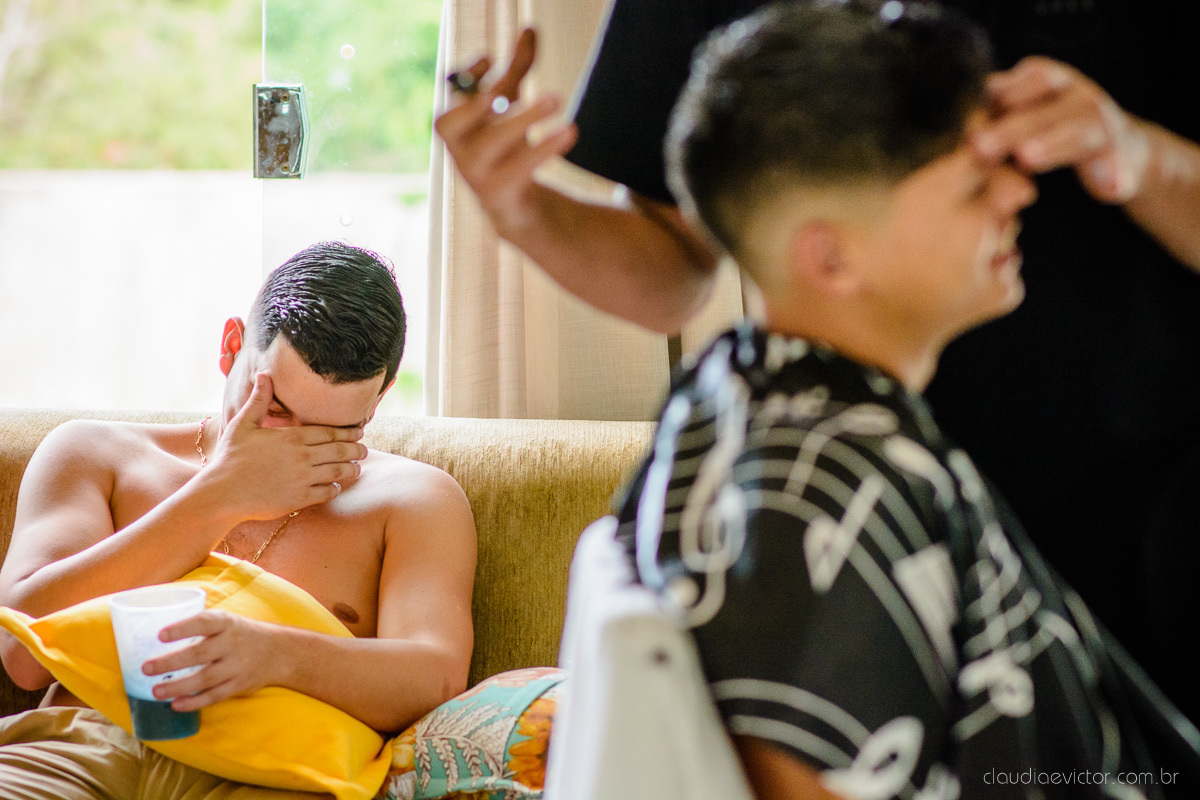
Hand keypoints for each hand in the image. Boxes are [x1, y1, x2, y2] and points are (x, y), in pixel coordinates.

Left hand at [145, 611, 281, 710]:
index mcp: (227, 623)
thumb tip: (157, 631)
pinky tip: (176, 705)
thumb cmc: (241, 634)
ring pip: (205, 678)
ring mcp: (237, 666)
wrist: (279, 652)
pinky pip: (214, 696)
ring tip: (155, 691)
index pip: (204, 623)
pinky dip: (194, 702)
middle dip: (171, 662)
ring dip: (178, 686)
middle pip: (199, 654)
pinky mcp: (238, 685)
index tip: (160, 635)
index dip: (183, 628)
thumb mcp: (227, 621)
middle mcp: (232, 644)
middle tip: (146, 668)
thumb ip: (201, 626)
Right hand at [201, 374, 366, 521]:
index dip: (348, 432)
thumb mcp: (242, 424)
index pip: (329, 432)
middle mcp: (303, 457)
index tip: (359, 432)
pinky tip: (337, 487)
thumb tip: (264, 374)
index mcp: (292, 437)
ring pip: (338, 472)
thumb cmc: (230, 457)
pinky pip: (327, 493)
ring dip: (351, 469)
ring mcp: (303, 479)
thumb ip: (258, 400)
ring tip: (357, 468)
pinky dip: (336, 489)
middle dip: (356, 450)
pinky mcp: (299, 499)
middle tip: (365, 450)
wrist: (222, 493)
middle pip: (340, 451)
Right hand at [434, 28, 578, 236]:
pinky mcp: (501, 192)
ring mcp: (476, 174)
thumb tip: (530, 29)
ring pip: (495, 142)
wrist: (514, 204)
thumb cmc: (506, 145)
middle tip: (510, 80)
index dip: (467, 79)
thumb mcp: (511, 106)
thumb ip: (517, 68)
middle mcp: (458, 150)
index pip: (449, 98)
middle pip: (460, 121)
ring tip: (557, 99)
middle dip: (483, 100)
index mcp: (455, 128)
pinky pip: (522, 167)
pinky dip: (546, 147)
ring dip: (525, 119)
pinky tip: (570, 131)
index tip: (491, 58)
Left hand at [973, 56, 1150, 203]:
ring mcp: (1104, 124)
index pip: (1028, 79)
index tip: (965, 123)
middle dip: (1010, 128)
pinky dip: (1114, 175)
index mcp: (1052, 82)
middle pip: (1044, 108)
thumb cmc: (1053, 131)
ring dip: (1053, 144)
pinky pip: (1119, 164)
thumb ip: (997, 114)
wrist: (1117, 150)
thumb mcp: (1025, 117)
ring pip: (1079, 131)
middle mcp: (1079, 96)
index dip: (998, 97)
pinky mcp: (1122, 156)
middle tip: (978, 148)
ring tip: (1027, 157)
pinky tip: (1109, 188)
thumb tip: (956, 122)